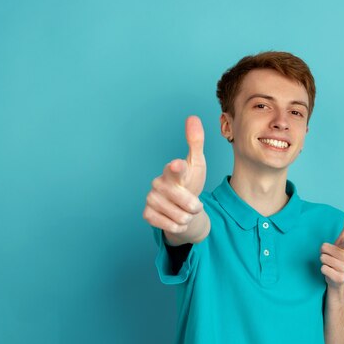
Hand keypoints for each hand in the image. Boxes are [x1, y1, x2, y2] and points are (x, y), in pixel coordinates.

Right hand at [143, 116, 207, 239]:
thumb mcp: (197, 164)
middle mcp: (158, 183)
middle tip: (194, 204)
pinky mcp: (147, 214)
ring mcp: (151, 198)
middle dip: (194, 206)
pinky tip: (174, 219)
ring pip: (179, 216)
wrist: (182, 206)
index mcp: (172, 170)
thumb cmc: (189, 182)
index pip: (175, 169)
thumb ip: (195, 142)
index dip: (176, 168)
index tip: (177, 164)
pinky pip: (168, 225)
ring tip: (184, 211)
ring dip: (187, 217)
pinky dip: (177, 226)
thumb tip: (192, 117)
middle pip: (185, 201)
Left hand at [320, 208, 343, 288]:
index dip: (341, 243)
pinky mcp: (339, 278)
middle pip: (324, 248)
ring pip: (322, 258)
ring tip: (331, 264)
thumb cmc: (340, 255)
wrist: (340, 278)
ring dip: (324, 261)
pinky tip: (330, 272)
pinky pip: (323, 268)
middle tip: (332, 257)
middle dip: (324, 252)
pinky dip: (324, 270)